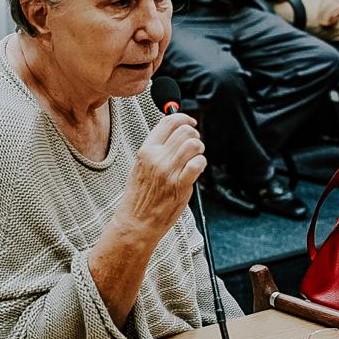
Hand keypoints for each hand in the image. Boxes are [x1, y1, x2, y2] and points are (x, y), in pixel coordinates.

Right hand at [116, 113, 205, 235]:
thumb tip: (173, 131)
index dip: (183, 118)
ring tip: (195, 156)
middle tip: (193, 144)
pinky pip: (198, 164)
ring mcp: (169, 171)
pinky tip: (196, 168)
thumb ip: (156, 148)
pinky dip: (201, 163)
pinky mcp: (180, 185)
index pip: (168, 122)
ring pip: (194, 145)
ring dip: (199, 149)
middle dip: (193, 135)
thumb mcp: (140, 166)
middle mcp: (157, 158)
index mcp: (146, 150)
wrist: (136, 221)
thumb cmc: (140, 195)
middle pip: (185, 131)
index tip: (189, 122)